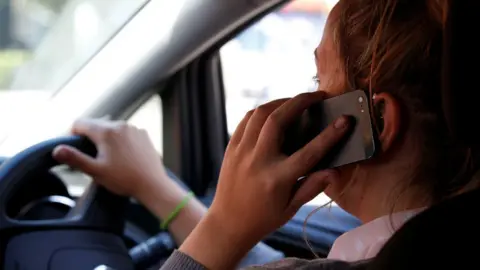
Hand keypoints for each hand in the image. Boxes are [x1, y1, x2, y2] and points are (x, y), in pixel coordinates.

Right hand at [52, 119, 169, 197]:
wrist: (153, 184)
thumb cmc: (124, 179)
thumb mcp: (96, 171)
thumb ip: (75, 158)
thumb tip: (57, 149)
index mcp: (106, 131)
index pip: (80, 123)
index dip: (72, 134)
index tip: (73, 148)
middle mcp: (120, 125)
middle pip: (96, 124)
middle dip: (89, 137)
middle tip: (90, 157)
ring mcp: (134, 129)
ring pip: (112, 129)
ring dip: (105, 139)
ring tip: (107, 158)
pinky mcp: (143, 135)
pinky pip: (125, 133)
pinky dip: (120, 141)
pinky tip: (122, 156)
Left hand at [180, 91, 350, 268]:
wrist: (227, 224)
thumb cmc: (263, 218)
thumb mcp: (291, 208)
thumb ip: (312, 187)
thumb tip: (334, 170)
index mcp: (277, 179)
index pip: (310, 152)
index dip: (330, 135)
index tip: (344, 120)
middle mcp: (258, 161)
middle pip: (279, 119)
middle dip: (300, 101)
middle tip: (317, 96)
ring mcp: (242, 152)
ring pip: (260, 114)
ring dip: (280, 102)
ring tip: (295, 102)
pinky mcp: (231, 149)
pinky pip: (246, 120)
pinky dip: (261, 111)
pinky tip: (273, 111)